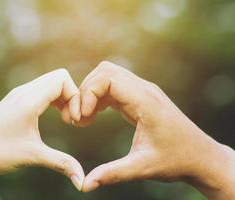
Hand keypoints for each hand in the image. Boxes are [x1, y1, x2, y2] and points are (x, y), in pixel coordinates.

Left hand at [0, 69, 84, 199]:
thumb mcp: (33, 157)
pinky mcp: (17, 99)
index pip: (62, 80)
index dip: (75, 98)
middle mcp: (24, 91)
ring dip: (63, 98)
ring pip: (51, 82)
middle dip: (72, 97)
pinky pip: (42, 89)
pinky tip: (54, 116)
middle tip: (71, 120)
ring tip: (65, 119)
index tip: (74, 121)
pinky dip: (54, 99)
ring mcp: (19, 94)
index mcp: (28, 100)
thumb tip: (82, 181)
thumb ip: (62, 163)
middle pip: (59, 77)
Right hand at [77, 61, 234, 198]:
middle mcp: (144, 90)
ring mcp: (143, 91)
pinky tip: (95, 115)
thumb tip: (85, 185)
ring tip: (85, 118)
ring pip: (108, 76)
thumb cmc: (176, 160)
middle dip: (86, 91)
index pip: (108, 78)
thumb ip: (112, 174)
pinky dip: (100, 97)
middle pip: (105, 71)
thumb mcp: (142, 167)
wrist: (200, 156)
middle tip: (80, 117)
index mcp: (145, 101)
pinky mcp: (140, 98)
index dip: (88, 93)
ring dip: (92, 93)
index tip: (82, 117)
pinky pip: (114, 87)